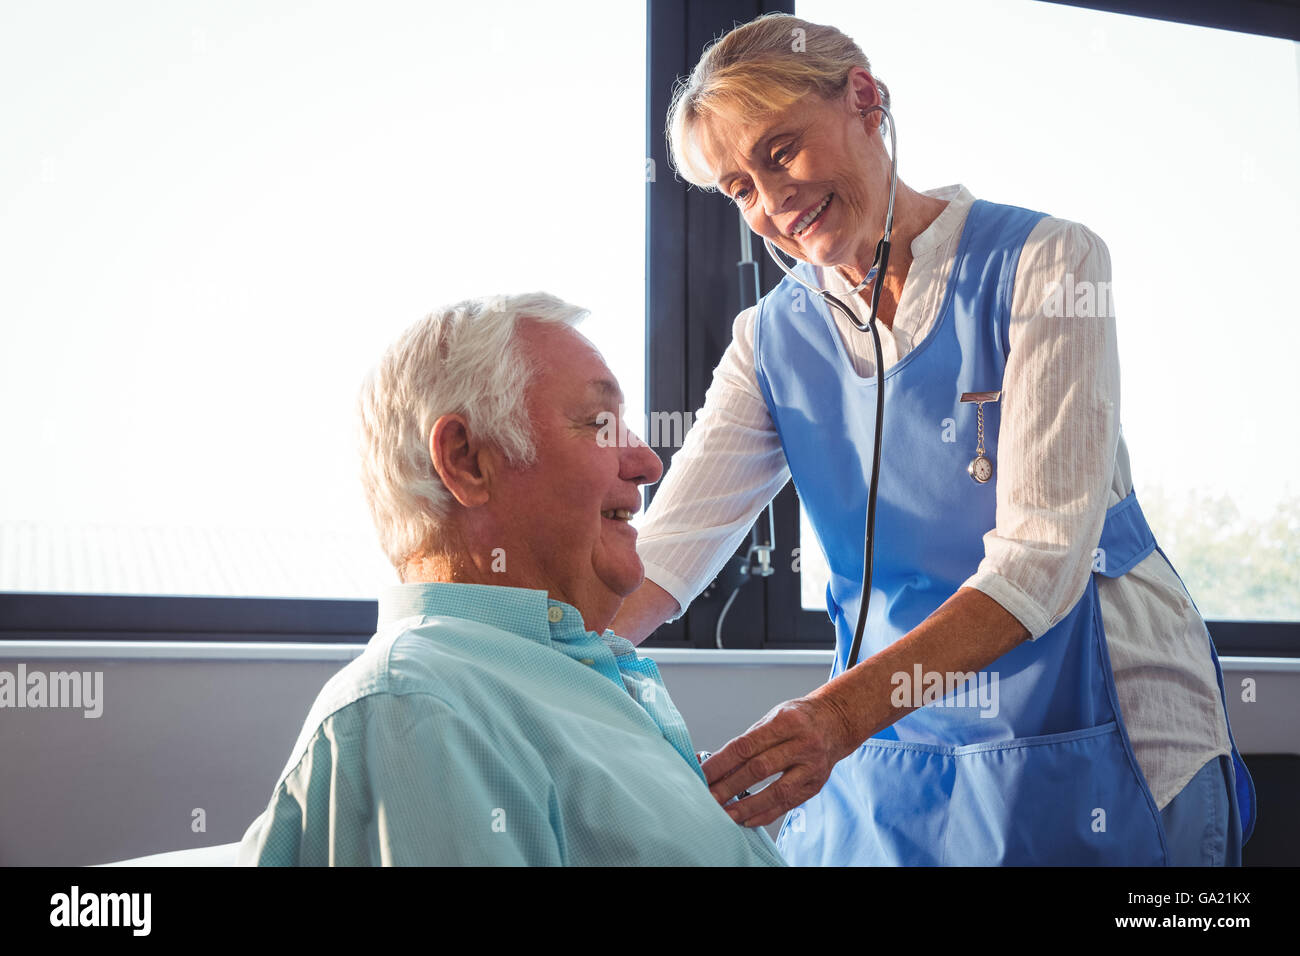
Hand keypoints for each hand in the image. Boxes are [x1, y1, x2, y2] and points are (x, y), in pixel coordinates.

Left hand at [701, 693, 855, 827]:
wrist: (836, 722)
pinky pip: (789, 803)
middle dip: (730, 786)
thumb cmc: (798, 718)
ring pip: (777, 791)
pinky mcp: (816, 785)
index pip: (746, 745)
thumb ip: (748, 742)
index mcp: (786, 722)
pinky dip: (766, 813)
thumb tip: (716, 766)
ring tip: (725, 814)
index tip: (702, 775)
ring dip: (748, 805)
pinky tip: (748, 819)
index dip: (722, 762)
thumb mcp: (772, 718)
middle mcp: (802, 744)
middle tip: (708, 798)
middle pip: (760, 769)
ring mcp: (812, 766)